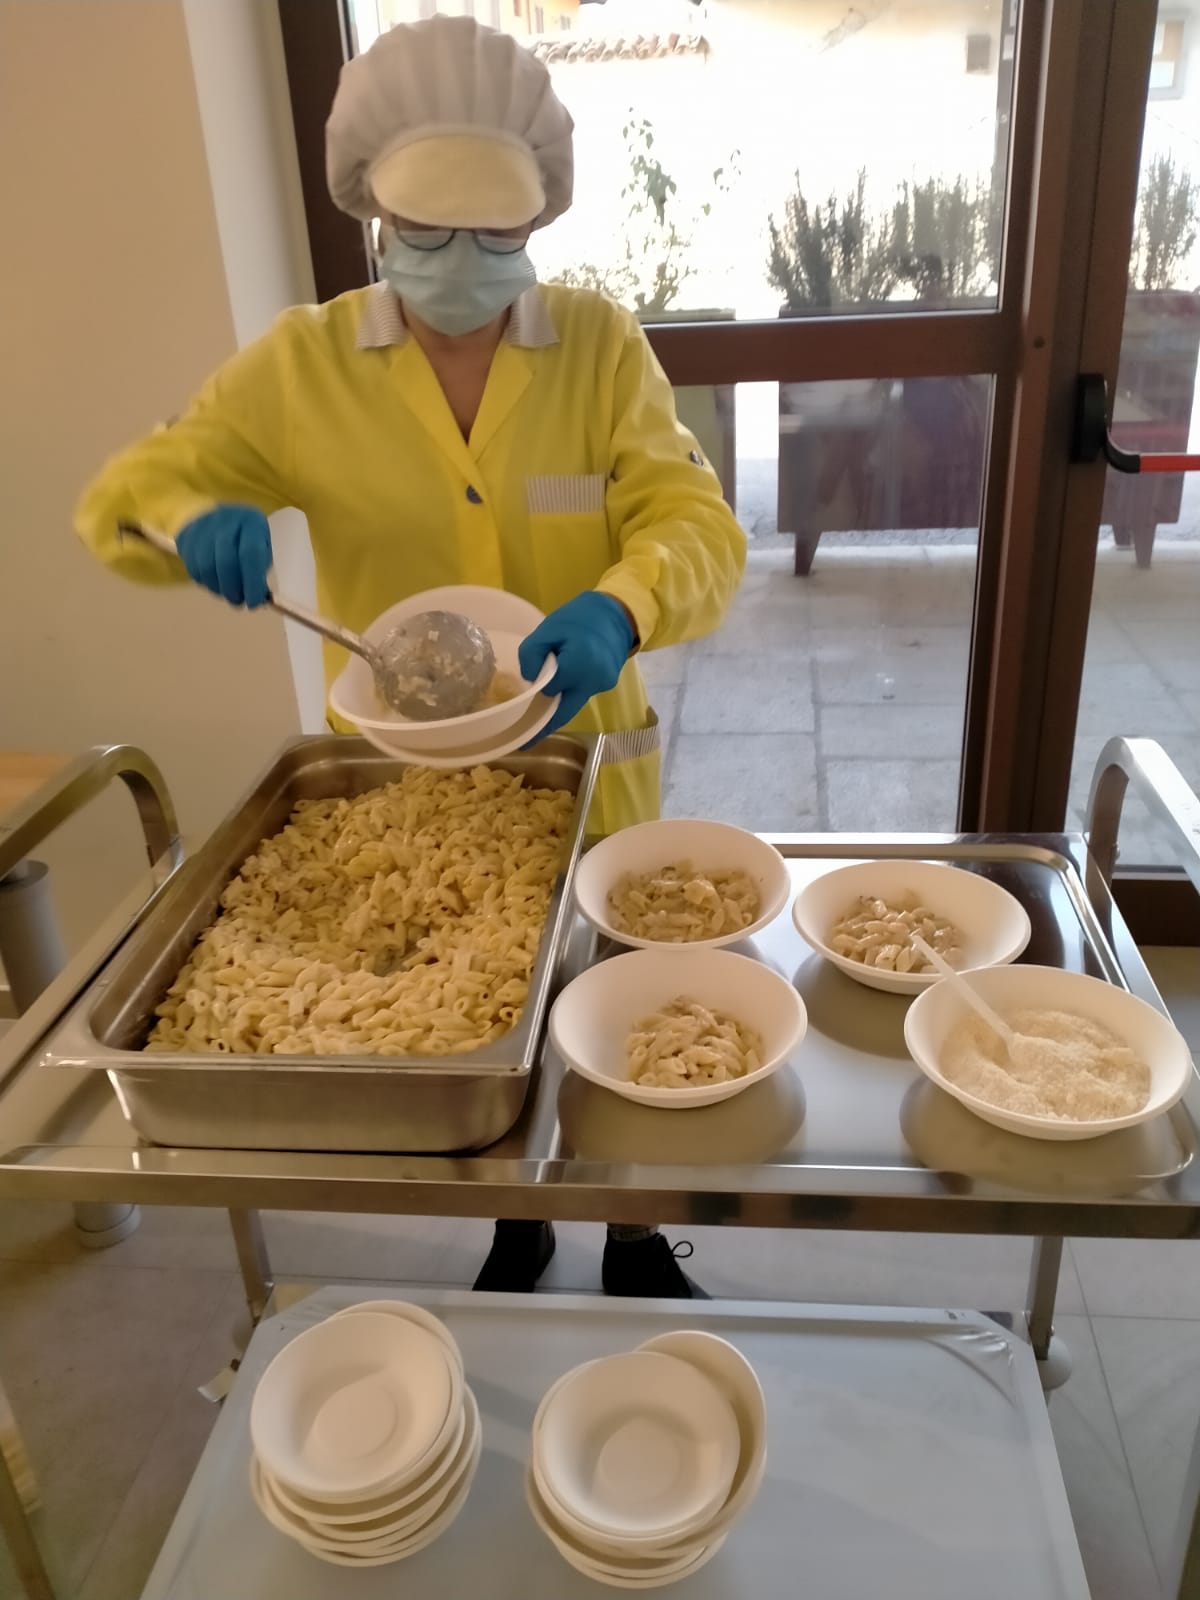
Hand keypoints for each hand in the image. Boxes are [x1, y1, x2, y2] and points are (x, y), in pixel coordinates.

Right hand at [176, 505, 271, 607]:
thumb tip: (257, 596)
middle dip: (233, 589)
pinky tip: (216, 582)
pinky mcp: (186, 538)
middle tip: (239, 601)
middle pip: (226, 562)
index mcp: (250, 522)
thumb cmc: (244, 538)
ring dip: (219, 589)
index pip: (250, 554)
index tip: (254, 602)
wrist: (212, 517)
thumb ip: (260, 569)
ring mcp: (202, 528)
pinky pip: (194, 569)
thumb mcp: (261, 546)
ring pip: (206, 568)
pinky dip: (206, 583)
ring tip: (228, 593)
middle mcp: (225, 521)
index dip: (252, 582)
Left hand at [519, 592, 635, 738]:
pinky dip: (567, 696)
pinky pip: (581, 695)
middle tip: (522, 742)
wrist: (618, 612)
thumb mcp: (548, 628)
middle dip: (544, 726)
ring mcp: (602, 686)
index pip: (549, 692)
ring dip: (555, 708)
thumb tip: (529, 680)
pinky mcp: (607, 685)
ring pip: (572, 704)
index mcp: (579, 666)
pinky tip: (555, 694)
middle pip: (563, 711)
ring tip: (533, 718)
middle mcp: (593, 682)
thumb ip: (533, 654)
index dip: (533, 696)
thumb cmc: (580, 616)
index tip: (515, 714)